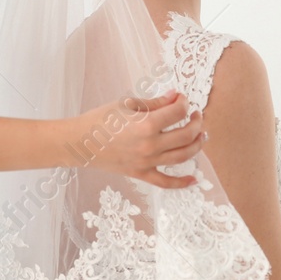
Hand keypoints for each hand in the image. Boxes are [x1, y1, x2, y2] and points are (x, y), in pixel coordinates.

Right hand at [72, 91, 205, 188]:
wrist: (79, 143)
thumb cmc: (99, 120)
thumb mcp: (126, 104)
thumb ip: (154, 102)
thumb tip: (174, 97)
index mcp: (146, 124)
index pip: (177, 112)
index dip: (184, 102)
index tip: (181, 98)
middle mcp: (150, 145)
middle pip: (186, 135)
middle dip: (197, 123)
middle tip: (196, 116)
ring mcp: (147, 162)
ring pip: (183, 156)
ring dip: (197, 145)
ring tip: (202, 136)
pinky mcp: (141, 173)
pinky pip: (165, 182)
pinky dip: (182, 183)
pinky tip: (194, 179)